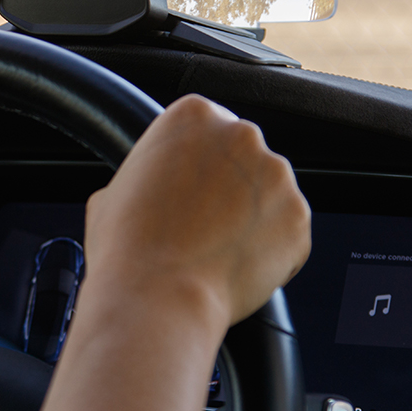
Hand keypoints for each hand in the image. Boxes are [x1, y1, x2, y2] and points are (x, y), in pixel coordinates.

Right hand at [83, 93, 310, 329]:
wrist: (158, 295)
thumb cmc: (128, 247)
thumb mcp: (113, 193)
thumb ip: (143, 178)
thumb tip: (142, 192)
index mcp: (194, 115)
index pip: (206, 130)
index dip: (194, 166)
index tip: (186, 191)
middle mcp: (242, 134)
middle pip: (241, 157)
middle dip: (228, 187)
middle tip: (201, 224)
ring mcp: (277, 175)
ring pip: (268, 194)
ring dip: (251, 217)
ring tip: (216, 251)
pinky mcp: (298, 216)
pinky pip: (288, 233)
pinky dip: (271, 252)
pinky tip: (237, 268)